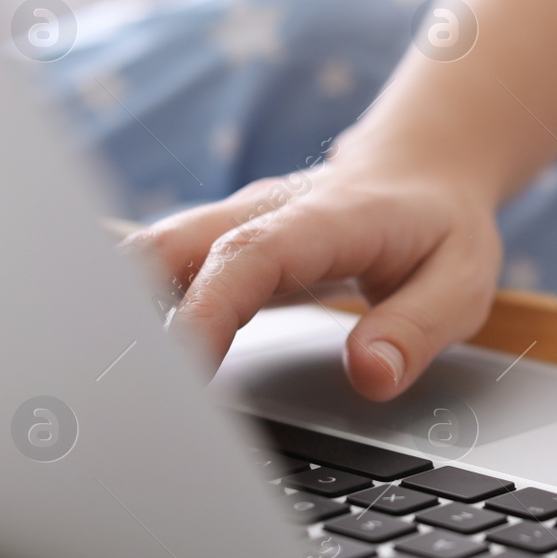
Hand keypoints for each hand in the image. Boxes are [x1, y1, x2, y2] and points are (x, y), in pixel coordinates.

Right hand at [123, 159, 502, 399]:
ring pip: (147, 258)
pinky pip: (156, 273)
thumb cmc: (439, 228)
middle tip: (111, 386)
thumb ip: (415, 329)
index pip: (251, 256)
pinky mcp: (216, 248)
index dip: (210, 307)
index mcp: (325, 220)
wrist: (423, 171)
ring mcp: (230, 227)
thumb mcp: (461, 281)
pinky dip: (124, 310)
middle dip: (126, 310)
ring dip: (114, 315)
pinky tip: (100, 359)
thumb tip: (369, 375)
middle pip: (169, 247)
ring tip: (94, 385)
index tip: (183, 364)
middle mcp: (261, 215)